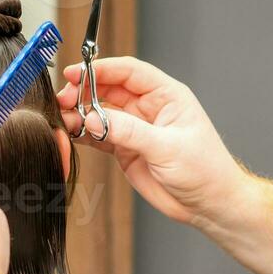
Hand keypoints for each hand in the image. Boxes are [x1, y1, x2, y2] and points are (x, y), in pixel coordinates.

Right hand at [55, 57, 250, 227]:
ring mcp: (136, 129)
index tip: (76, 73)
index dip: (101, 69)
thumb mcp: (167, 148)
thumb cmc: (204, 170)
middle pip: (109, 89)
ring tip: (63, 119)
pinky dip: (83, 134)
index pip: (129, 72)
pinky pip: (99, 135)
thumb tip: (94, 118)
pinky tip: (70, 134)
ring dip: (80, 113)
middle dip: (84, 91)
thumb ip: (130, 132)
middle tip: (64, 100)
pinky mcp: (126, 150)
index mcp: (166, 95)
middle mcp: (149, 108)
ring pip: (100, 112)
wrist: (209, 204)